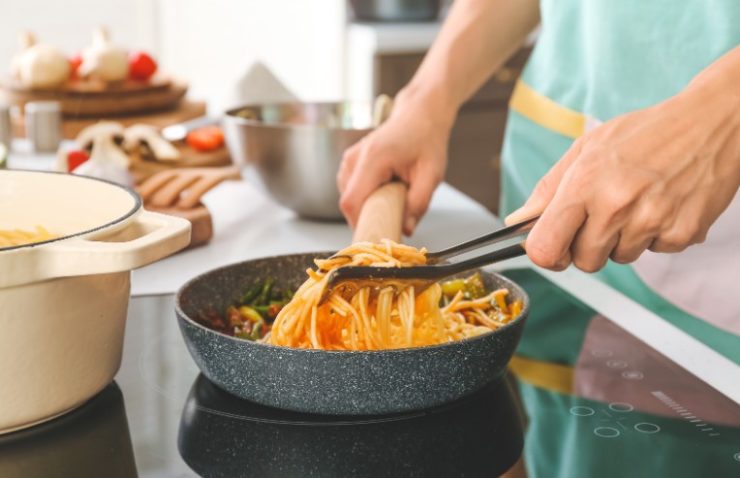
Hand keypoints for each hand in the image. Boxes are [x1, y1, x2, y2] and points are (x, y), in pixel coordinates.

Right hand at [338, 91, 453, 234]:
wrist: (419, 115)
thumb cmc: (427, 140)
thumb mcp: (432, 173)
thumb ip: (419, 203)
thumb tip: (406, 230)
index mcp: (373, 158)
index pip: (351, 201)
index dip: (360, 223)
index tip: (377, 234)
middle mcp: (354, 158)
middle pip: (348, 202)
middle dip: (368, 217)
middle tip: (393, 218)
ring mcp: (349, 159)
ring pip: (348, 197)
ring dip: (367, 206)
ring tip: (392, 198)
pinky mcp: (349, 162)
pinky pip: (350, 190)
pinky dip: (365, 197)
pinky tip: (384, 191)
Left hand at [506, 76, 739, 271]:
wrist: (712, 122)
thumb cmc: (646, 133)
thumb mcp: (588, 148)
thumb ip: (549, 188)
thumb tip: (517, 221)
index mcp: (585, 184)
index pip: (545, 247)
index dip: (545, 254)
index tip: (552, 247)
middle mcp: (616, 205)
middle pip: (584, 262)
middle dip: (588, 245)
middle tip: (605, 213)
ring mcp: (652, 221)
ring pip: (620, 259)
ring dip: (624, 239)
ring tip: (638, 201)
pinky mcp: (683, 232)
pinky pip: (655, 252)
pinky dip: (657, 235)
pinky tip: (663, 204)